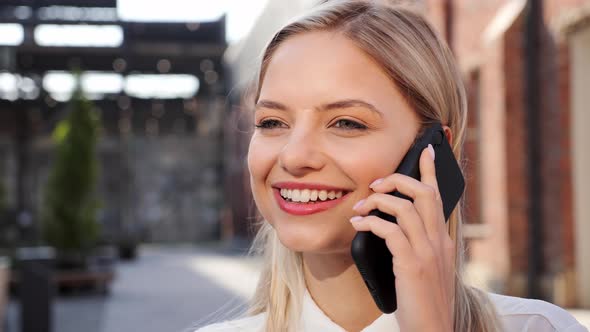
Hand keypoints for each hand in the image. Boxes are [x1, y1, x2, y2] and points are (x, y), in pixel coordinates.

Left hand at [349, 144, 454, 331]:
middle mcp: (437, 241)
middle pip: (423, 193)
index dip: (432, 170)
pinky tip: (358, 226)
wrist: (432, 328)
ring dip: (377, 202)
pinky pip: (391, 231)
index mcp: (441, 240)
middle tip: (375, 183)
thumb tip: (390, 226)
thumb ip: (416, 244)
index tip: (426, 150)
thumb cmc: (423, 299)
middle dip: (397, 179)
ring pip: (405, 207)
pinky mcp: (412, 265)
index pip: (438, 196)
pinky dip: (371, 223)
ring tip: (359, 209)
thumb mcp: (426, 267)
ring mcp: (427, 252)